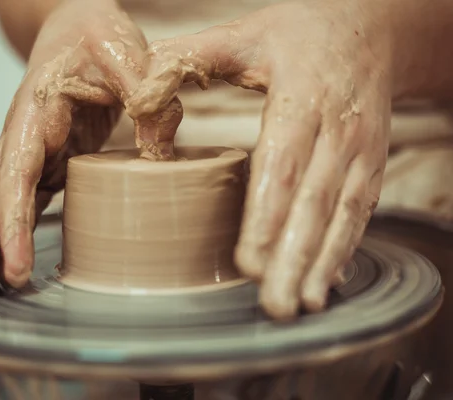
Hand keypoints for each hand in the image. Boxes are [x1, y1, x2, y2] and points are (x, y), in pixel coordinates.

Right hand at [0, 0, 179, 296]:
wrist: (76, 27)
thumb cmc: (96, 36)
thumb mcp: (124, 52)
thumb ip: (144, 95)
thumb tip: (162, 155)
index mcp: (36, 109)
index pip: (16, 171)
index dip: (14, 220)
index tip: (18, 264)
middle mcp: (24, 134)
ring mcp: (31, 149)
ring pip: (0, 198)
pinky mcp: (46, 160)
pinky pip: (25, 198)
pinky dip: (17, 229)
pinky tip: (17, 260)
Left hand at [126, 0, 389, 318]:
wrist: (371, 29)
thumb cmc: (300, 34)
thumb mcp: (244, 34)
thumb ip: (190, 57)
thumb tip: (140, 92)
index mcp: (302, 96)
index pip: (281, 163)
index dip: (266, 215)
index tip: (249, 262)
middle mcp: (338, 128)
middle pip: (312, 201)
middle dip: (293, 257)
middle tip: (274, 303)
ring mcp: (361, 149)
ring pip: (342, 214)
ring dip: (322, 263)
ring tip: (301, 303)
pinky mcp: (372, 164)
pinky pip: (361, 212)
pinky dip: (345, 249)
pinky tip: (327, 283)